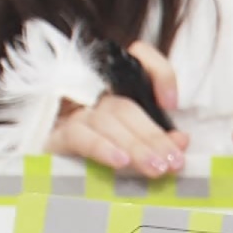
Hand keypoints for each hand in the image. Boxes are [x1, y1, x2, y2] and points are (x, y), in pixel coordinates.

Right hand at [46, 42, 187, 177]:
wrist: (51, 174)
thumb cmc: (101, 153)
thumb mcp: (134, 143)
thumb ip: (158, 137)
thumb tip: (181, 141)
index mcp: (118, 88)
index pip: (140, 58)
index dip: (161, 74)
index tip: (172, 104)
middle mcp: (95, 94)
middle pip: (128, 105)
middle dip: (155, 135)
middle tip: (174, 160)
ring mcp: (73, 113)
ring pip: (108, 120)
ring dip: (137, 146)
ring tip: (156, 167)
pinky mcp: (56, 135)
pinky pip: (80, 136)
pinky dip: (103, 148)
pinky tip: (121, 162)